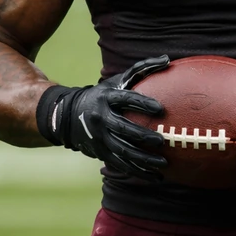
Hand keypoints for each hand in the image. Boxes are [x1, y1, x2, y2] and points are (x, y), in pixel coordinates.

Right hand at [41, 56, 169, 180]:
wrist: (68, 116)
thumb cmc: (103, 95)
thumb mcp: (116, 81)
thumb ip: (142, 70)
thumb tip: (167, 59)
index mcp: (106, 97)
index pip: (126, 99)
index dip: (142, 104)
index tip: (160, 109)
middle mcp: (100, 118)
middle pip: (122, 129)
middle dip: (142, 136)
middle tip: (162, 141)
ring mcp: (99, 137)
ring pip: (122, 151)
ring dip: (143, 160)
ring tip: (163, 164)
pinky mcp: (100, 152)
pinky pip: (120, 164)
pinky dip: (138, 171)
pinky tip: (155, 177)